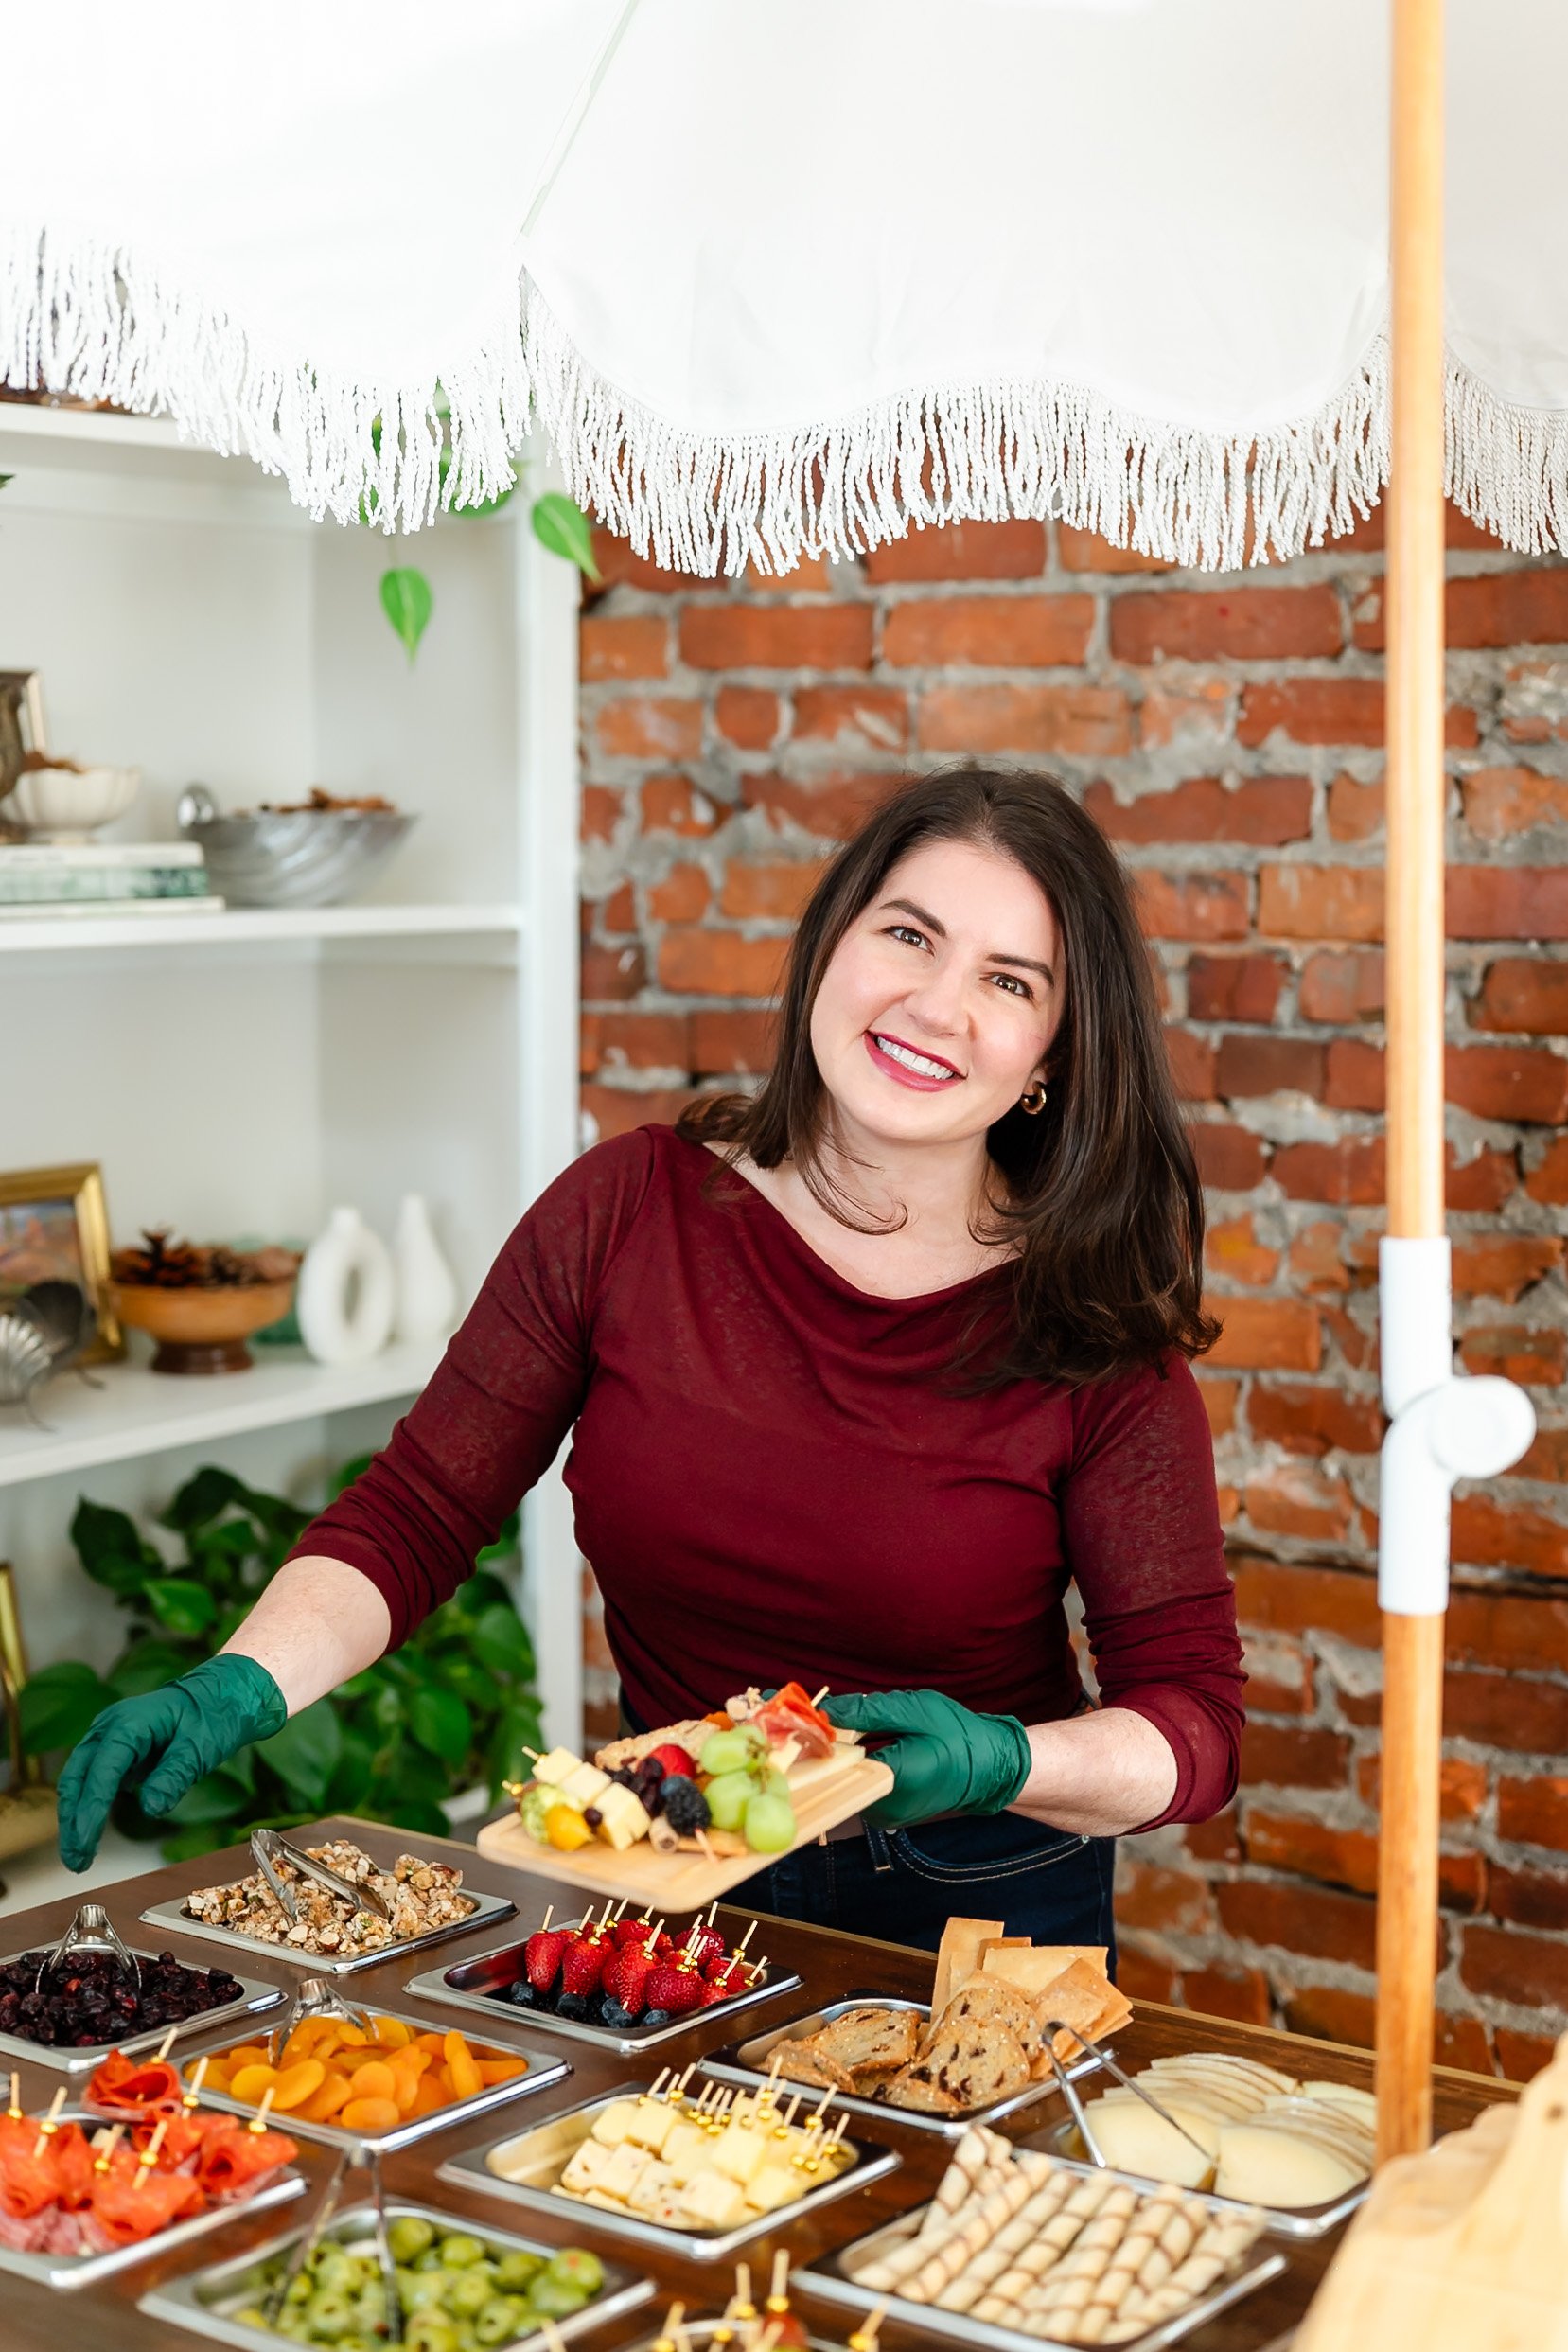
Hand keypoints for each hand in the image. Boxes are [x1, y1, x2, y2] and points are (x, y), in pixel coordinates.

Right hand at [55, 1655, 286, 1871]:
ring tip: (78, 1857)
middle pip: (79, 1777)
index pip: (101, 1770)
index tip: (85, 1843)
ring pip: (80, 1780)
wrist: (224, 1694)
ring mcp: (110, 1737)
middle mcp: (110, 1727)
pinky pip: (94, 1780)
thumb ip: (174, 1776)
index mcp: (129, 1722)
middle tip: (76, 1861)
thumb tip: (150, 1808)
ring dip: (76, 1818)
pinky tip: (89, 1834)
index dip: (90, 1810)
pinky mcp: (117, 1750)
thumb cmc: (214, 1715)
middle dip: (73, 1821)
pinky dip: (89, 1807)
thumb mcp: (201, 1747)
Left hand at [823, 1689, 1031, 1826]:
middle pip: (840, 1771)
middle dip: (840, 1743)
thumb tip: (825, 1709)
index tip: (820, 1716)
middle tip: (858, 1721)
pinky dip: (863, 1767)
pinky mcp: (886, 1817)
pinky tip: (881, 1750)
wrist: (989, 1767)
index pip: (837, 1759)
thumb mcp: (914, 1711)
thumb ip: (867, 1711)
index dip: (825, 1735)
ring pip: (849, 1779)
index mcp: (893, 1778)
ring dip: (851, 1755)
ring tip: (878, 1735)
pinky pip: (861, 1787)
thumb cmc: (957, 1735)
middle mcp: (885, 1807)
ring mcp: (885, 1816)